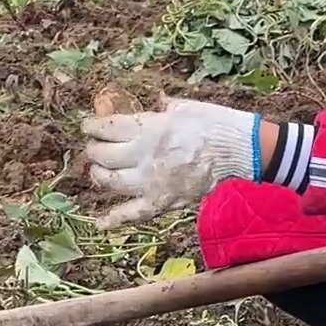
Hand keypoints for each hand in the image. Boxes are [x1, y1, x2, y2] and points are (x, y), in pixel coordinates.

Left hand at [81, 96, 259, 229]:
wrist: (238, 150)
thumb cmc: (214, 123)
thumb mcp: (184, 106)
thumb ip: (162, 107)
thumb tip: (154, 103)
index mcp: (148, 128)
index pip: (108, 127)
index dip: (93, 127)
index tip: (87, 126)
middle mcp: (143, 155)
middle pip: (104, 154)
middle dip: (94, 150)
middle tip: (95, 147)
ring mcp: (151, 181)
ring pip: (111, 182)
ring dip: (99, 176)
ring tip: (98, 171)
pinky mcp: (162, 201)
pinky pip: (133, 214)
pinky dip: (115, 219)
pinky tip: (100, 222)